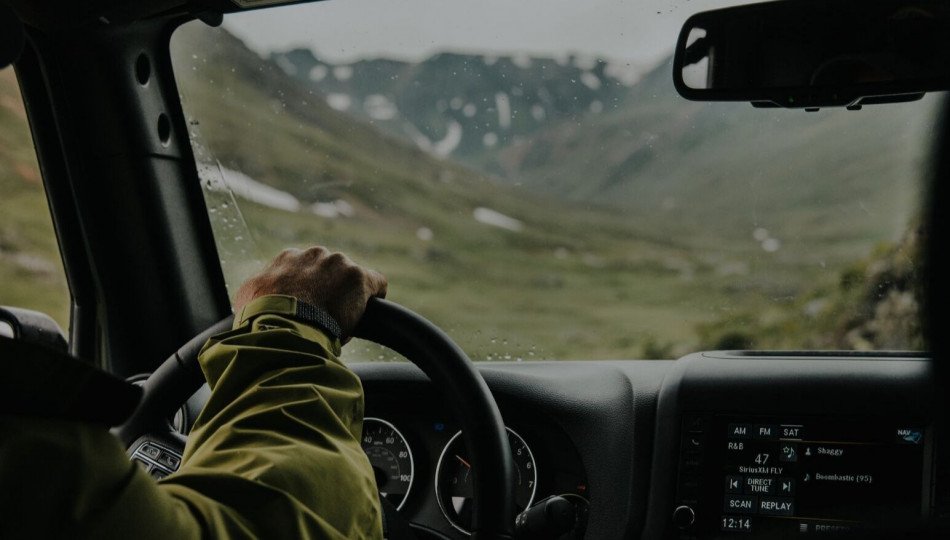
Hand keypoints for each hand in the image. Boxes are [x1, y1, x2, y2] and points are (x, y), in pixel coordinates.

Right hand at [233, 247, 387, 340]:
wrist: (281, 326)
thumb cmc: (261, 317)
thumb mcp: (249, 297)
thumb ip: (261, 288)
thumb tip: (258, 297)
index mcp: (288, 258)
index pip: (306, 270)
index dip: (310, 290)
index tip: (309, 307)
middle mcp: (314, 254)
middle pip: (330, 272)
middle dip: (330, 290)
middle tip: (324, 316)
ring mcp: (338, 264)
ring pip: (351, 280)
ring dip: (348, 296)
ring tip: (341, 320)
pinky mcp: (359, 277)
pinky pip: (376, 283)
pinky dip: (374, 296)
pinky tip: (369, 311)